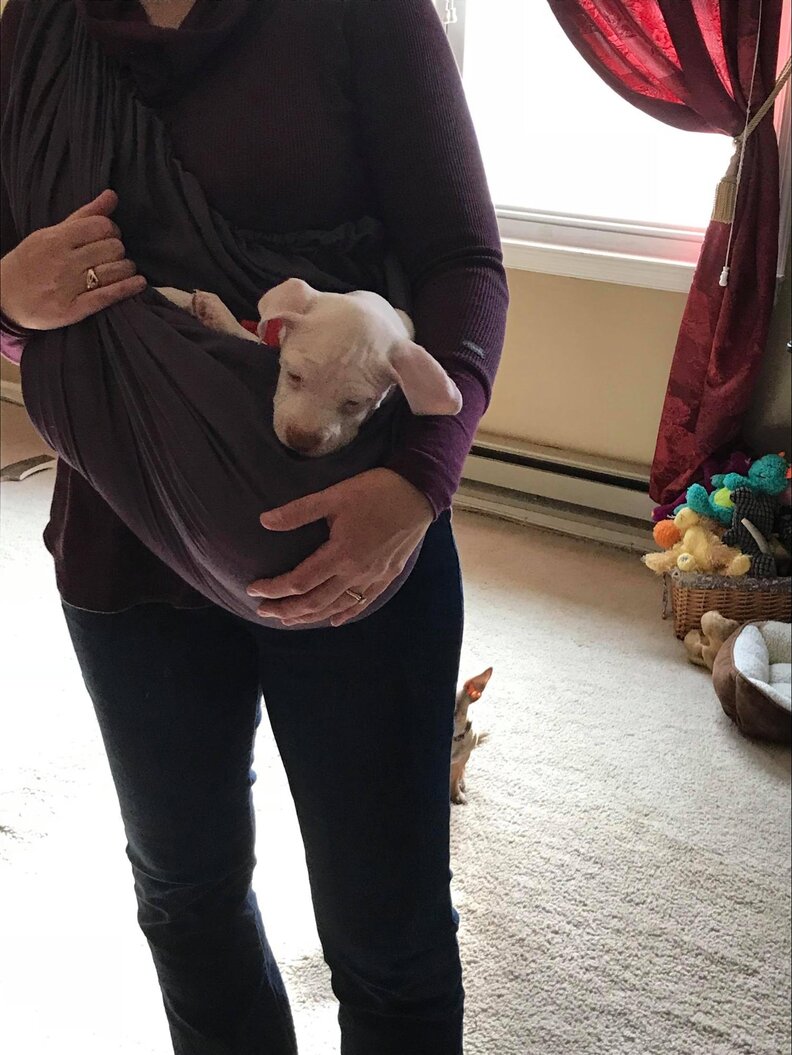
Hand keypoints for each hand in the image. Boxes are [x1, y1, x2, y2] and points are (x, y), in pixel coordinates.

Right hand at [0, 189, 145, 329]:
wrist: (4, 298)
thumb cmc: (30, 263)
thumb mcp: (50, 234)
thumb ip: (83, 216)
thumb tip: (112, 195)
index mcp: (55, 239)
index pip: (100, 226)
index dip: (112, 230)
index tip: (109, 236)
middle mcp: (62, 262)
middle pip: (112, 249)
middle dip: (118, 250)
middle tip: (113, 255)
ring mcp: (67, 288)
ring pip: (114, 271)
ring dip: (126, 269)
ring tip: (123, 269)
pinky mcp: (73, 310)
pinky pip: (108, 296)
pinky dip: (129, 288)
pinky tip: (139, 283)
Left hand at [247, 468, 433, 626]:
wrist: (418, 492)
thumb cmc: (374, 491)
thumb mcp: (332, 496)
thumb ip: (298, 512)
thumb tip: (264, 522)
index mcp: (340, 554)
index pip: (299, 582)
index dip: (273, 589)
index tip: (254, 590)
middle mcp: (356, 573)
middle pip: (314, 602)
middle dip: (285, 610)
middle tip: (263, 611)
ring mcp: (374, 577)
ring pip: (336, 607)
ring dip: (310, 616)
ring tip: (289, 619)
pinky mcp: (388, 575)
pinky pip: (363, 602)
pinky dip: (345, 613)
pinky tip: (333, 620)